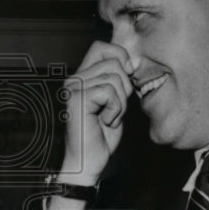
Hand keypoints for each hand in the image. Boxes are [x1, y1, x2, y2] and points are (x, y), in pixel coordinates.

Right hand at [57, 42, 135, 185]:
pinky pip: (109, 92)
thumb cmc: (100, 136)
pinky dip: (115, 110)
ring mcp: (73, 88)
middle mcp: (74, 79)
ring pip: (114, 78)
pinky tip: (104, 122)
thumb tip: (135, 61)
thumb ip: (122, 81)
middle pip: (113, 61)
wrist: (87, 162)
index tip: (128, 76)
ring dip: (120, 102)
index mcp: (82, 77)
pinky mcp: (77, 99)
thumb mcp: (116, 103)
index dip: (120, 56)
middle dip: (124, 86)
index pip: (102, 47)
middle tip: (114, 108)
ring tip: (108, 117)